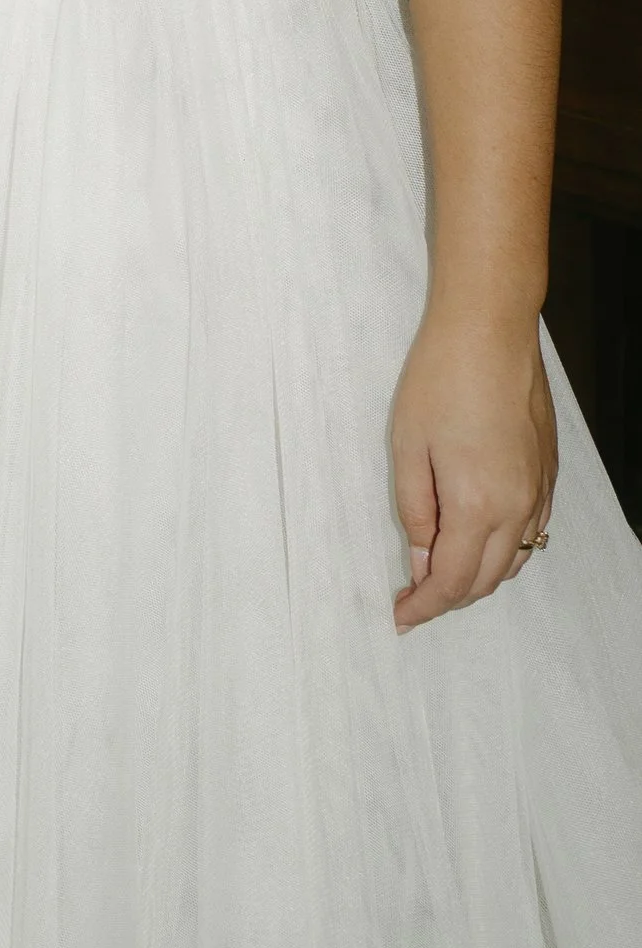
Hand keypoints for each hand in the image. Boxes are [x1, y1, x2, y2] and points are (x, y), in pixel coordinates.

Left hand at [389, 311, 555, 629]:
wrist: (490, 331)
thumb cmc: (440, 379)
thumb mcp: (407, 447)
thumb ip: (415, 512)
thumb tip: (422, 561)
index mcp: (477, 504)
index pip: (452, 581)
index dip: (425, 606)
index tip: (401, 616)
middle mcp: (517, 507)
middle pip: (486, 580)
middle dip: (449, 598)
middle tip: (414, 599)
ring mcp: (538, 492)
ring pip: (513, 561)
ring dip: (478, 577)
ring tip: (440, 573)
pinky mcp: (547, 474)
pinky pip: (530, 533)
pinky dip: (504, 551)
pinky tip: (477, 540)